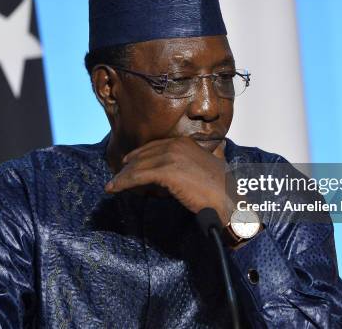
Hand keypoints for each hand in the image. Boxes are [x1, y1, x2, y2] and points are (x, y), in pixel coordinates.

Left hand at [104, 137, 234, 224]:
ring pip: (138, 166)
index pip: (154, 147)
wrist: (230, 199)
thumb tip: (190, 165)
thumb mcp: (208, 167)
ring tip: (112, 186)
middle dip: (128, 167)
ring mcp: (171, 157)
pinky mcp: (166, 172)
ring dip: (122, 177)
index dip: (139, 155)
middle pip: (144, 155)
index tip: (128, 162)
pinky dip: (124, 182)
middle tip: (116, 176)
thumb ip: (195, 162)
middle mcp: (176, 145)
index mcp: (185, 143)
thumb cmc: (222, 189)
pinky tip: (115, 189)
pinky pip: (138, 176)